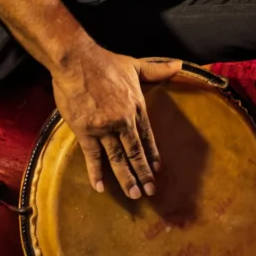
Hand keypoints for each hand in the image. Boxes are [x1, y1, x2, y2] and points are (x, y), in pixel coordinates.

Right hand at [51, 40, 209, 198]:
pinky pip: (93, 156)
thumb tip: (178, 65)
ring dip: (126, 178)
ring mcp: (105, 128)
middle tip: (150, 191)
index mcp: (136, 106)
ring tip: (133, 194)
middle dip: (144, 172)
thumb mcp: (134, 65)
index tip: (157, 169)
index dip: (152, 154)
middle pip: (136, 151)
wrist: (77, 61)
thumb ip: (157, 70)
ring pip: (118, 158)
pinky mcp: (86, 131)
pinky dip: (96, 172)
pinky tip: (100, 187)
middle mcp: (124, 120)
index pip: (147, 136)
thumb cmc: (104, 62)